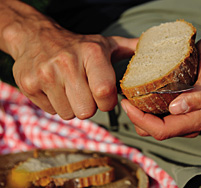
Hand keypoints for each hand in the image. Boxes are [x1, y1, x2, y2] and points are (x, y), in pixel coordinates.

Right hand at [10, 22, 137, 119]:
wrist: (36, 37)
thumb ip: (128, 49)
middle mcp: (67, 63)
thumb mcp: (104, 44)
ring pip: (69, 114)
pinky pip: (52, 111)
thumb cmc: (78, 46)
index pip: (105, 93)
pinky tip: (56, 88)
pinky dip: (57, 105)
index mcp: (91, 53)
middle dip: (90, 106)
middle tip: (85, 91)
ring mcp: (45, 75)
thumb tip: (148, 48)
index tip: (105, 96)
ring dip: (73, 106)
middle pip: (86, 111)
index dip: (108, 102)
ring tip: (70, 88)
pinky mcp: (28, 85)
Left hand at [121, 35, 200, 139]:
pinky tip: (143, 97)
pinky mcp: (182, 113)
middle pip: (157, 132)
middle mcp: (193, 123)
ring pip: (157, 129)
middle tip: (125, 100)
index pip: (164, 130)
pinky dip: (148, 112)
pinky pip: (161, 120)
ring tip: (132, 98)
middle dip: (138, 120)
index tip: (126, 103)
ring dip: (141, 118)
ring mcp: (187, 119)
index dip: (142, 121)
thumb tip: (175, 110)